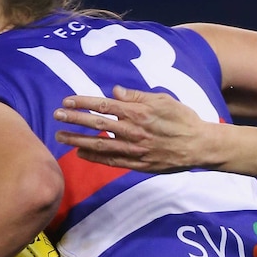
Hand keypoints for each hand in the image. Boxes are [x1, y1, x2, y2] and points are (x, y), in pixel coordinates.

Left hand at [54, 86, 207, 171]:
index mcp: (139, 112)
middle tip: (56, 116)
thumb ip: (138, 96)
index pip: (104, 106)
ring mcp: (135, 149)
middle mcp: (133, 131)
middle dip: (74, 119)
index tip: (67, 101)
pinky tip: (80, 153)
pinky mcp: (138, 164)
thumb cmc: (183, 118)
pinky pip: (111, 161)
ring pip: (99, 145)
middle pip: (97, 124)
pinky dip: (94, 157)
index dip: (83, 103)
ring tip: (60, 136)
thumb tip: (116, 92)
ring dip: (77, 139)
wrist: (200, 145)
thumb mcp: (163, 99)